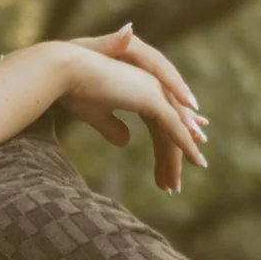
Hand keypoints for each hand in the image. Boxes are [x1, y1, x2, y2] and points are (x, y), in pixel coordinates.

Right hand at [49, 33, 209, 193]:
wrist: (66, 72)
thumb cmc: (74, 90)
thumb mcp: (96, 114)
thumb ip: (112, 127)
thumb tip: (126, 142)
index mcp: (139, 89)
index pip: (160, 122)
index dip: (164, 146)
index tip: (166, 169)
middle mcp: (152, 88)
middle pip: (169, 130)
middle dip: (170, 159)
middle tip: (171, 186)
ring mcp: (155, 91)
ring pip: (174, 132)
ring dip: (175, 161)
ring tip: (174, 187)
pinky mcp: (153, 99)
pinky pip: (174, 127)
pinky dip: (186, 146)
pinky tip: (195, 162)